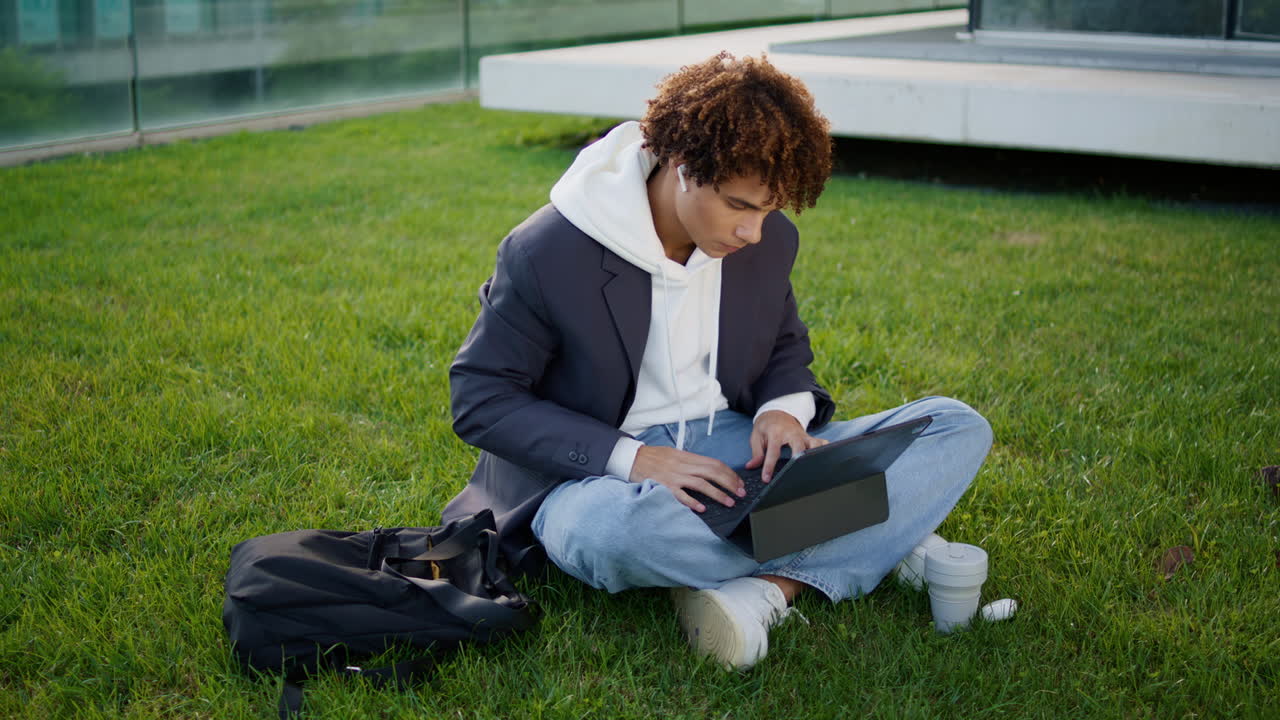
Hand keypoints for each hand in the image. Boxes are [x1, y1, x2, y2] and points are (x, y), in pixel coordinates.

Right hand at [630, 445, 744, 512]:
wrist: (632, 459)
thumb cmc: (653, 457)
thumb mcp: (674, 454)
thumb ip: (690, 461)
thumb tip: (708, 470)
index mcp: (687, 457)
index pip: (715, 463)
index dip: (730, 473)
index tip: (739, 483)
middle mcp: (683, 465)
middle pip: (713, 472)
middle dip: (730, 483)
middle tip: (741, 493)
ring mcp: (674, 476)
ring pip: (701, 484)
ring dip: (718, 494)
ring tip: (729, 502)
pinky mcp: (664, 486)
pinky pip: (681, 495)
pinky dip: (692, 502)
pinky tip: (702, 509)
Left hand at [746, 410, 828, 482]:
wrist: (777, 413)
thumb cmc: (766, 427)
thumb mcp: (756, 436)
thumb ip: (756, 452)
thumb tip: (751, 466)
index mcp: (776, 433)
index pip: (773, 451)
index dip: (769, 466)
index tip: (767, 479)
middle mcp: (792, 434)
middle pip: (799, 446)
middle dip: (798, 459)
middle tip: (795, 473)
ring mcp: (803, 436)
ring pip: (814, 444)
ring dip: (814, 455)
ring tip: (813, 468)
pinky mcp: (811, 438)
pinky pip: (822, 443)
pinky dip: (825, 450)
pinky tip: (824, 460)